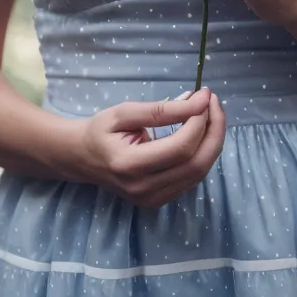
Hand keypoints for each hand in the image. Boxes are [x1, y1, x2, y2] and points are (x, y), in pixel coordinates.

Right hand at [73, 88, 225, 207]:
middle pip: (196, 164)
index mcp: (130, 165)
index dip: (199, 121)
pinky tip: (199, 133)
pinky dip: (202, 154)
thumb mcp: (125, 112)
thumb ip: (162, 109)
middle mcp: (143, 189)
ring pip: (199, 173)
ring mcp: (152, 199)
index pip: (180, 148)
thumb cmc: (101, 130)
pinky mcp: (159, 201)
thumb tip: (200, 101)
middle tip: (214, 103)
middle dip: (213, 131)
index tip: (204, 95)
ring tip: (210, 114)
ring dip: (212, 141)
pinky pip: (192, 178)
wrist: (82, 158)